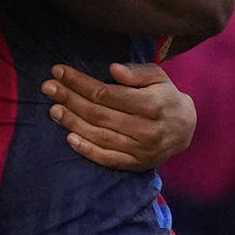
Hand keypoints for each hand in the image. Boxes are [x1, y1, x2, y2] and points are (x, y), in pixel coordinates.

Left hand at [43, 62, 194, 170]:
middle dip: (69, 99)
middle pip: (98, 114)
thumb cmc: (165, 97)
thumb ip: (137, 72)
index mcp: (151, 105)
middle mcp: (146, 129)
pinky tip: (69, 138)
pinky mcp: (136, 164)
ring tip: (53, 109)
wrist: (186, 129)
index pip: (106, 94)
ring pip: (99, 136)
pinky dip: (87, 150)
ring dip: (72, 122)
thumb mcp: (158, 77)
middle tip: (48, 87)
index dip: (79, 82)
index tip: (58, 71)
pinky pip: (107, 159)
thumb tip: (113, 70)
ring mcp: (141, 150)